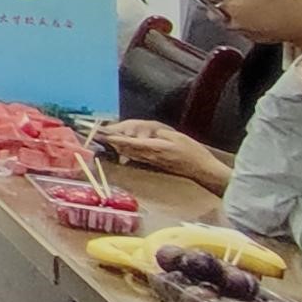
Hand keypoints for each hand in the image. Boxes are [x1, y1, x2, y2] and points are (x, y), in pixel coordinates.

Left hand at [96, 119, 210, 176]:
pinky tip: (123, 148)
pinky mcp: (154, 164)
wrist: (201, 169)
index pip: (130, 142)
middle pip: (126, 148)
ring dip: (118, 146)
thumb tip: (146, 132)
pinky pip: (136, 156)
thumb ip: (160, 134)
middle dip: (113, 141)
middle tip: (100, 134)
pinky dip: (127, 150)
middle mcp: (149, 156)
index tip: (103, 134)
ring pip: (129, 152)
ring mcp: (151, 161)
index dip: (115, 138)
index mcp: (154, 148)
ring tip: (106, 139)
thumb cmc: (192, 152)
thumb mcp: (177, 137)